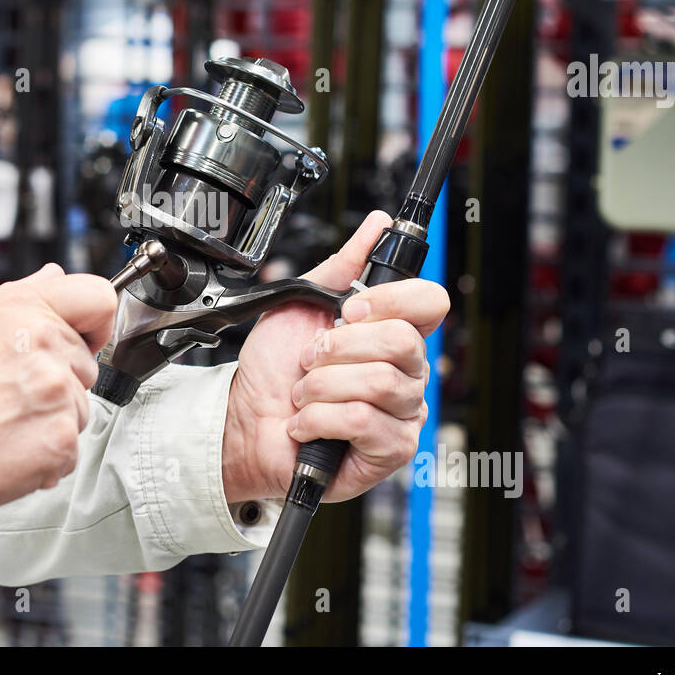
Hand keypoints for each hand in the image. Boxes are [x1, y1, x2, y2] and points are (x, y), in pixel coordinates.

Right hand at [0, 264, 116, 529]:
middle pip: (87, 364)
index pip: (99, 298)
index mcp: (25, 312)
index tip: (84, 340)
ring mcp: (57, 395)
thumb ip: (20, 295)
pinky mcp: (60, 440)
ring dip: (51, 422)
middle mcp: (47, 348)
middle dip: (59, 381)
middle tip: (9, 396)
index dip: (95, 322)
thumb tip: (54, 276)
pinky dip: (45, 458)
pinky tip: (7, 450)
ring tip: (1, 424)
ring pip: (79, 409)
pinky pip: (71, 450)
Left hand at [222, 211, 448, 503]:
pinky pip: (362, 419)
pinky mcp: (390, 449)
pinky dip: (319, 418)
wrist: (243, 422)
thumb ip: (341, 266)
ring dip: (322, 385)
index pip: (430, 302)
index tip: (348, 310)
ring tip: (304, 393)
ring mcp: (402, 412)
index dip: (390, 300)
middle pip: (403, 342)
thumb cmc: (273, 371)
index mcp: (392, 333)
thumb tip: (378, 225)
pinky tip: (306, 423)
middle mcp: (405, 372)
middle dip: (340, 347)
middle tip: (312, 358)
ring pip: (378, 382)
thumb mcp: (300, 305)